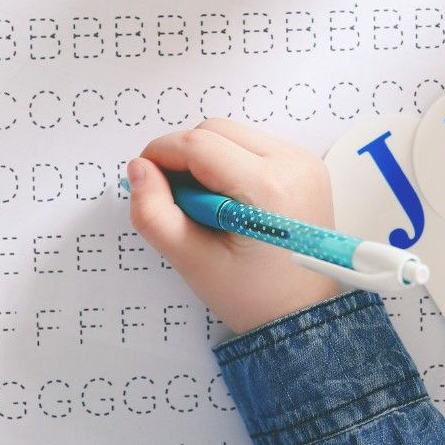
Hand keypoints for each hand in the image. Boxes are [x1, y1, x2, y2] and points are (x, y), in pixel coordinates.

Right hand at [128, 118, 341, 334]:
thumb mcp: (192, 262)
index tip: (145, 176)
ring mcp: (304, 162)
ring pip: (232, 135)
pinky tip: (229, 201)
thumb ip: (154, 214)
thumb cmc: (254, 296)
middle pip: (215, 131)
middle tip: (178, 201)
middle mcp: (293, 164)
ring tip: (207, 206)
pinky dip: (229, 163)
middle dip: (184, 157)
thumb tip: (139, 169)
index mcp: (268, 188)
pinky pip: (251, 146)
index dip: (161, 153)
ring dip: (207, 160)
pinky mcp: (305, 165)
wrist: (305, 314)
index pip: (198, 144)